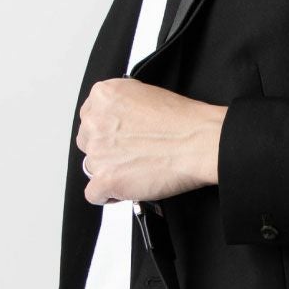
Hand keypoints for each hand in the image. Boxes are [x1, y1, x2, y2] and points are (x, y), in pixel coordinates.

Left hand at [76, 78, 227, 205]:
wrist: (201, 142)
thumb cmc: (185, 121)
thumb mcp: (146, 94)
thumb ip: (123, 106)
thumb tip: (117, 121)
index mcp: (104, 96)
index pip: (89, 116)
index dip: (107, 130)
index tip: (120, 137)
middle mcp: (96, 121)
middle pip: (87, 142)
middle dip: (107, 150)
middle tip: (131, 153)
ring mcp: (99, 151)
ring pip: (91, 167)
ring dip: (110, 170)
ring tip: (136, 169)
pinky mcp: (106, 179)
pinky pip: (94, 193)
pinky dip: (109, 195)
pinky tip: (126, 188)